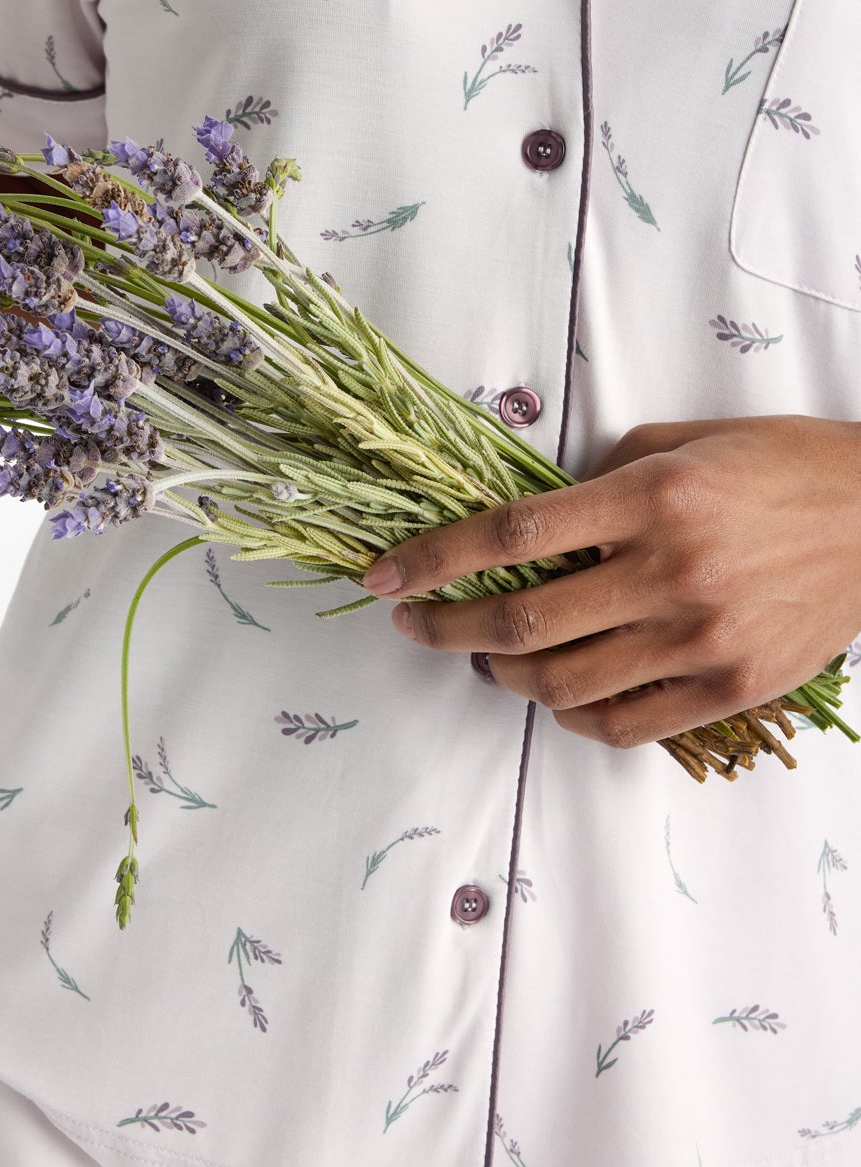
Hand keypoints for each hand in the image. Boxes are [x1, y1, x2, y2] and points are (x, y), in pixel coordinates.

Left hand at [359, 415, 860, 748]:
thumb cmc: (782, 467)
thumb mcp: (685, 442)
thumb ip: (604, 477)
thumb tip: (535, 518)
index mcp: (651, 498)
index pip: (512, 533)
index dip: (433, 559)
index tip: (384, 577)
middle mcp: (669, 571)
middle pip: (521, 619)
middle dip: (444, 627)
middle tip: (413, 625)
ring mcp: (701, 637)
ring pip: (563, 683)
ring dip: (500, 675)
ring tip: (481, 656)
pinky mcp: (731, 686)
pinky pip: (625, 724)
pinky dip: (572, 716)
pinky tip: (554, 694)